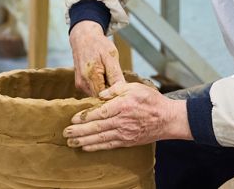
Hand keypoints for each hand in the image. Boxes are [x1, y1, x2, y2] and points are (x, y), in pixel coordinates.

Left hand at [63, 81, 191, 150]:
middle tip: (66, 133)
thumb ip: (116, 89)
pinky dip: (96, 147)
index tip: (73, 119)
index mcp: (122, 106)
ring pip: (100, 138)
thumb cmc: (151, 100)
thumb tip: (100, 95)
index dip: (84, 116)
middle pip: (96, 127)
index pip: (99, 112)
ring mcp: (124, 133)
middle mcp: (121, 121)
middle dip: (79, 131)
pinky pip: (109, 145)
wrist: (167, 119)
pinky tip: (86, 147)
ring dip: (84, 141)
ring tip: (71, 142)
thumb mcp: (134, 87)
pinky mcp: (127, 141)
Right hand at [69, 21, 124, 95]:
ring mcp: (79, 85)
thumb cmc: (98, 44)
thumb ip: (115, 75)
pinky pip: (92, 91)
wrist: (83, 37)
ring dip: (105, 89)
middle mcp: (82, 84)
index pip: (105, 97)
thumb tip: (121, 91)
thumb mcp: (111, 56)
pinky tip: (103, 76)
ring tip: (109, 75)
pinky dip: (100, 86)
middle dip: (111, 92)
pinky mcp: (79, 84)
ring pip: (97, 95)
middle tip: (118, 79)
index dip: (115, 94)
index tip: (123, 86)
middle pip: (101, 98)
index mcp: (90, 76)